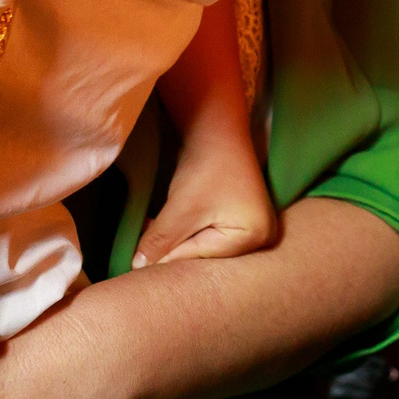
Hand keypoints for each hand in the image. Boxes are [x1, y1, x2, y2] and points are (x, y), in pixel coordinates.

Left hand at [132, 127, 278, 267]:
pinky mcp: (242, 219)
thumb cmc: (206, 168)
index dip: (167, 256)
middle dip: (173, 248)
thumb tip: (137, 266)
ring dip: (177, 239)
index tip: (138, 257)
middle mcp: (261, 238)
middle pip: (206, 254)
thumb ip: (160, 240)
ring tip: (151, 229)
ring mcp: (254, 228)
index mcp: (254, 237)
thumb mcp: (181, 208)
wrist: (217, 132)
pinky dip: (187, 231)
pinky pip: (209, 235)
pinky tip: (167, 224)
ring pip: (204, 245)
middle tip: (141, 244)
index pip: (201, 257)